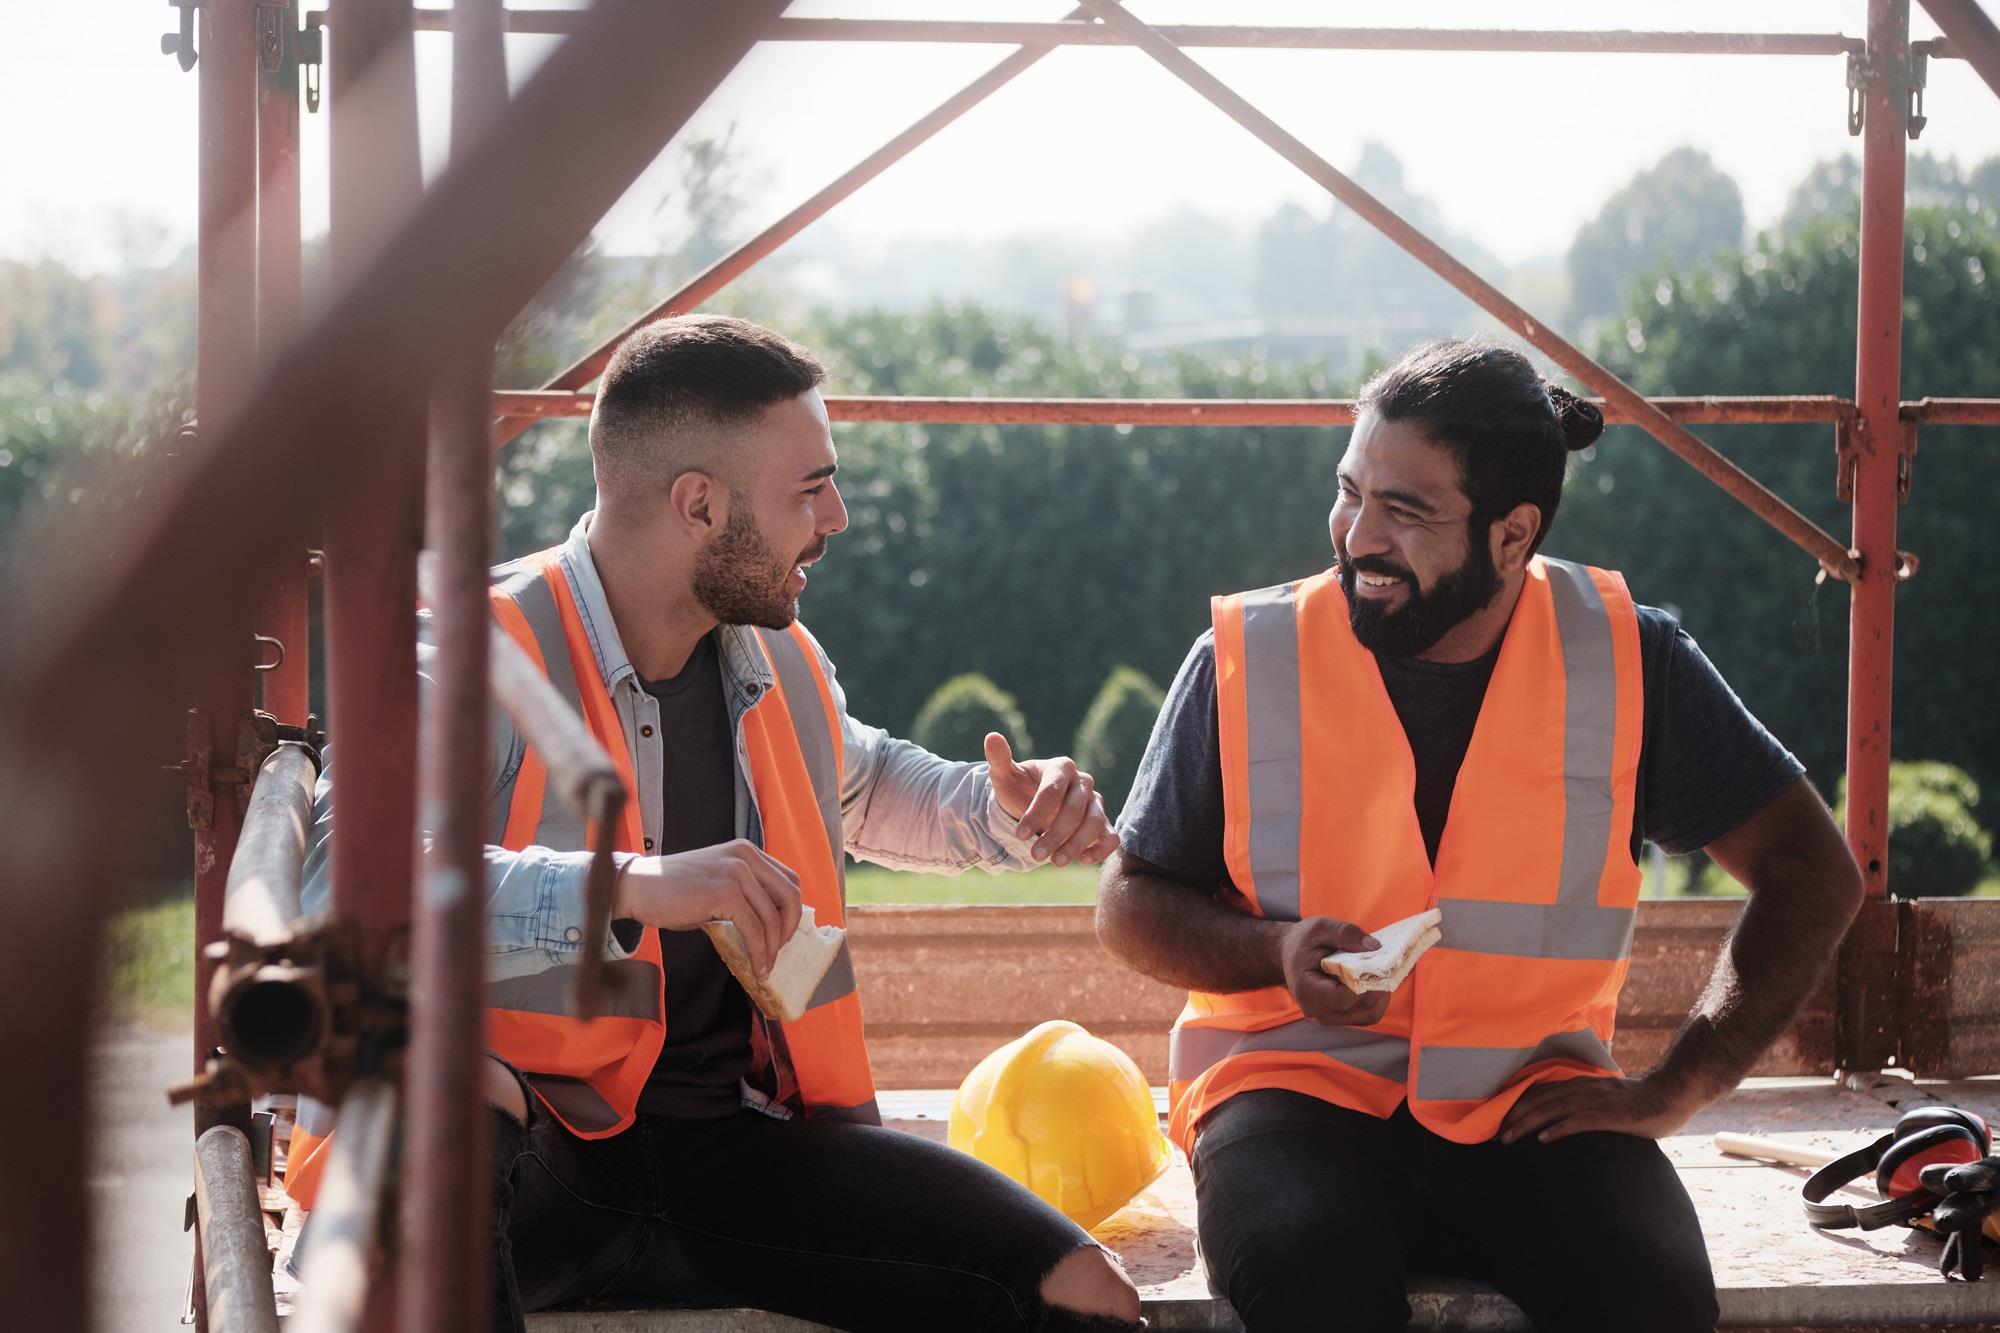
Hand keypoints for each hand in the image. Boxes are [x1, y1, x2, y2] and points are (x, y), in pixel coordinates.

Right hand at [614, 840, 802, 978]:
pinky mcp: (725, 892)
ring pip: (771, 917)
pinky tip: (756, 967)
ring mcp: (736, 872)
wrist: (637, 887)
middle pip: (790, 895)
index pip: (789, 879)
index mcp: (747, 851)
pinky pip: (753, 928)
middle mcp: (746, 856)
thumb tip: (770, 926)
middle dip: (789, 929)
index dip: (792, 910)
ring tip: (765, 968)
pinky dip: (759, 952)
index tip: (783, 934)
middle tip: (779, 952)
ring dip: (772, 949)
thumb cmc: (673, 891)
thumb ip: (743, 894)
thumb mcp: (716, 882)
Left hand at [984, 733, 1119, 866]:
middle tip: (1035, 855)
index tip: (1020, 833)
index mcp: (1062, 767)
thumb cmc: (1018, 789)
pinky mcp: (1103, 824)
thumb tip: (992, 736)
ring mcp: (1095, 803)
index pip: (1052, 789)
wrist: (1030, 805)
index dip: (1036, 812)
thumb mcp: (1005, 776)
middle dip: (1056, 833)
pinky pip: (1111, 836)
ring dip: (1077, 844)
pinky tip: (1083, 861)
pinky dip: (1101, 849)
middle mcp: (1083, 782)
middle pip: (1076, 808)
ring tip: (1056, 862)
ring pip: (1095, 822)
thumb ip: (999, 759)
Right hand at [1278, 917, 1392, 1026]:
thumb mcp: (1319, 927)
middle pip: (1361, 1007)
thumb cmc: (1302, 941)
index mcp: (1307, 990)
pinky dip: (1378, 999)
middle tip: (1392, 966)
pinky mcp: (1340, 1017)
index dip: (1367, 983)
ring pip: (1368, 1014)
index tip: (1381, 965)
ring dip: (1382, 994)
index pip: (1345, 997)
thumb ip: (1345, 934)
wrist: (1289, 956)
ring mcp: (1329, 1017)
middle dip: (1380, 986)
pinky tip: (1378, 980)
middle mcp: (1317, 1010)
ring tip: (1386, 972)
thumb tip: (1374, 947)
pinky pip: (1367, 1014)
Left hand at [1498, 1073, 1700, 1144]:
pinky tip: (1544, 1139)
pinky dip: (1559, 1129)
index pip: (1541, 1091)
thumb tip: (1567, 1115)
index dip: (1518, 1102)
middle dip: (1515, 1115)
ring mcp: (1596, 1100)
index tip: (1499, 1116)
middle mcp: (1583, 1088)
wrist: (1670, 1094)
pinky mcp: (1610, 1114)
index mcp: (1580, 1084)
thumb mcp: (1607, 1097)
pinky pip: (1579, 1121)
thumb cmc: (1640, 1100)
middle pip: (1540, 1099)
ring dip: (1528, 1123)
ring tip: (1509, 1137)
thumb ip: (1587, 1102)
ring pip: (1553, 1109)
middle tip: (1497, 1132)